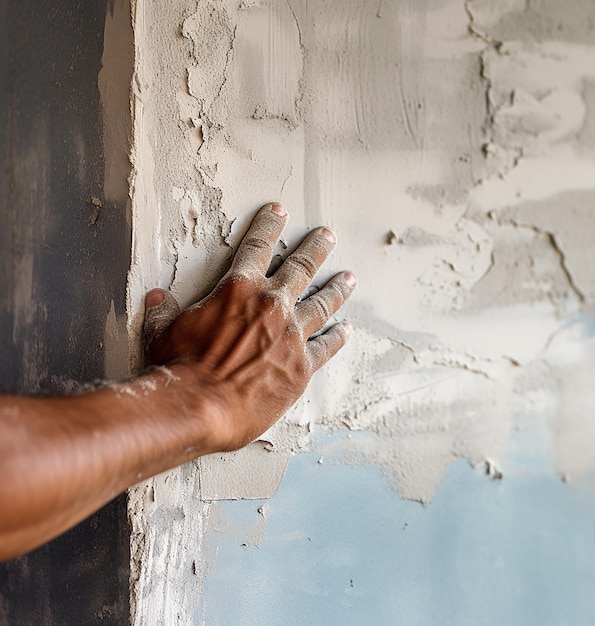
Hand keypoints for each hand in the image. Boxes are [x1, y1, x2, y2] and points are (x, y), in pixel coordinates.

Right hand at [142, 203, 355, 451]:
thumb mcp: (164, 332)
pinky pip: (326, 346)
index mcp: (239, 290)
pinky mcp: (302, 365)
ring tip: (349, 279)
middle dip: (316, 248)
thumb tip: (154, 299)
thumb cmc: (180, 368)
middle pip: (301, 267)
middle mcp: (271, 305)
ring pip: (322, 303)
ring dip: (336, 289)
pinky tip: (346, 330)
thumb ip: (163, 312)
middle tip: (328, 236)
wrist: (201, 406)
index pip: (257, 246)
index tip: (280, 212)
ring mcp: (291, 335)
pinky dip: (337, 337)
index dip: (269, 226)